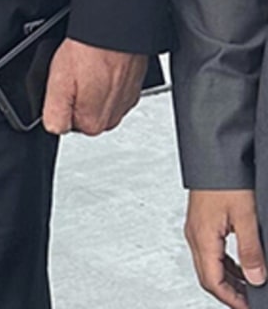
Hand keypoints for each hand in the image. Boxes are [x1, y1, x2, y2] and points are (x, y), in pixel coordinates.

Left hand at [40, 37, 144, 134]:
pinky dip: (103, 78)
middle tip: (73, 73)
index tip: (62, 85)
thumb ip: (54, 114)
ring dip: (89, 86)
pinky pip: (111, 88)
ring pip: (95, 100)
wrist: (115, 30)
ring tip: (85, 66)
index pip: (66, 122)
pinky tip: (97, 64)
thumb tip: (54, 128)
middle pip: (81, 112)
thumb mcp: (58, 84)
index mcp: (93, 123)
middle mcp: (113, 118)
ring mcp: (124, 102)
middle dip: (74, 95)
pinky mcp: (132, 87)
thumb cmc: (88, 52)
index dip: (58, 102)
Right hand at [187, 189, 267, 308]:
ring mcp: (196, 229)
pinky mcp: (201, 223)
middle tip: (249, 302)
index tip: (249, 308)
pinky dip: (226, 266)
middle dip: (230, 294)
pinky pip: (211, 253)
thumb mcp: (246, 217)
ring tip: (249, 289)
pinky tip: (241, 267)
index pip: (213, 281)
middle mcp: (194, 235)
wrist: (212, 156)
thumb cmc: (225, 181)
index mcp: (202, 237)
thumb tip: (255, 278)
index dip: (232, 299)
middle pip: (208, 277)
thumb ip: (250, 251)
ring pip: (210, 266)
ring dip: (229, 280)